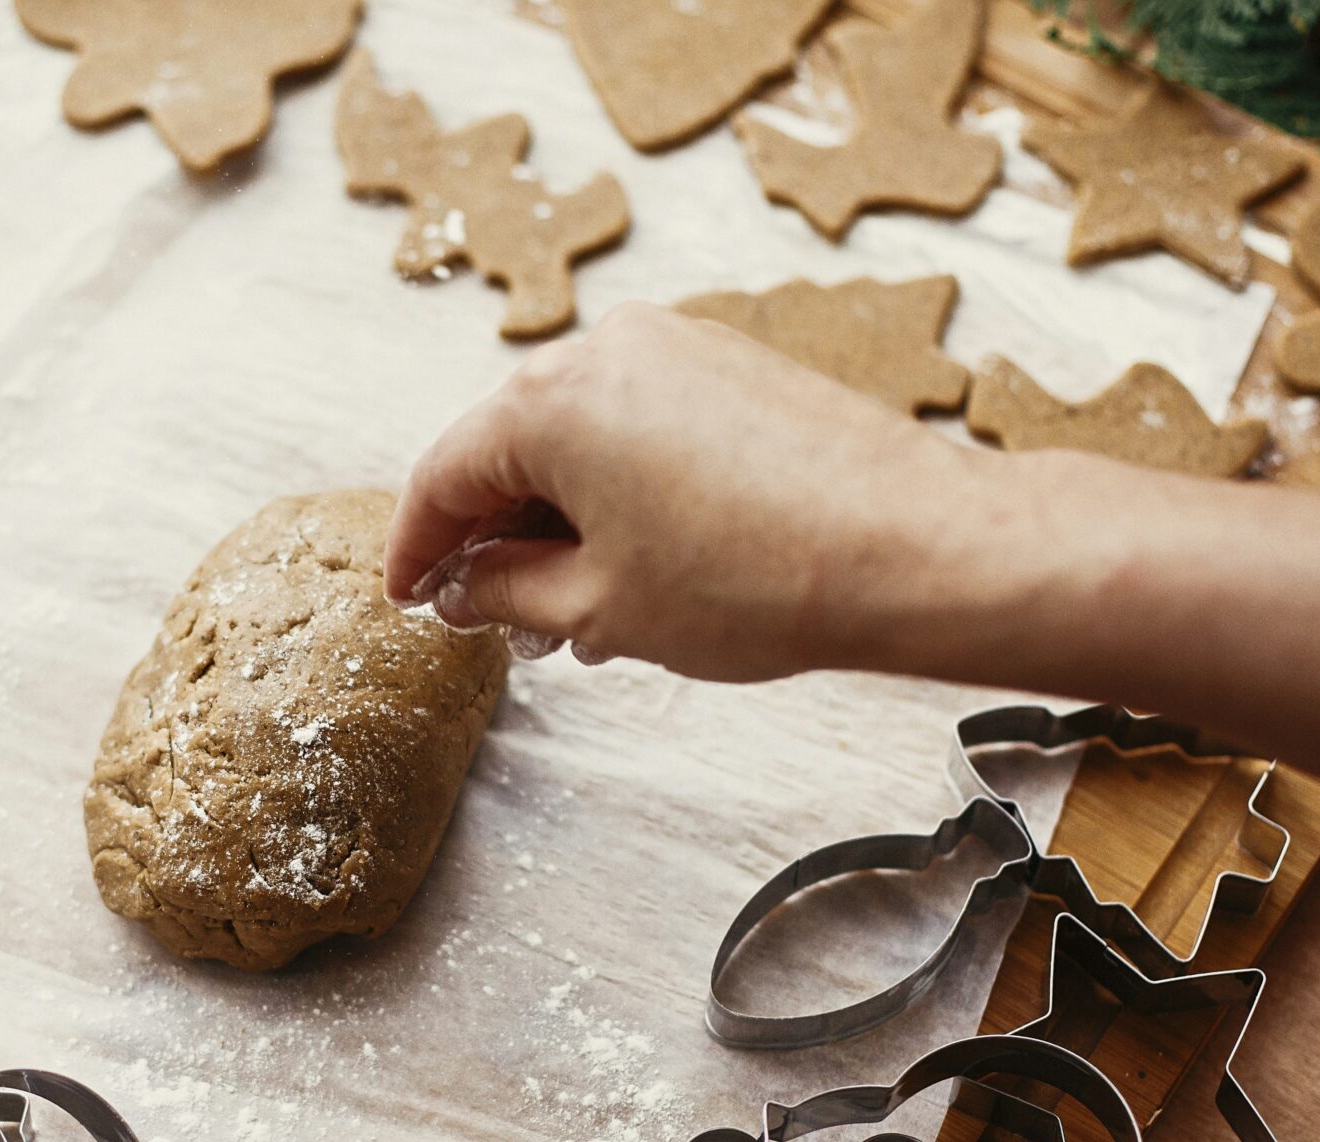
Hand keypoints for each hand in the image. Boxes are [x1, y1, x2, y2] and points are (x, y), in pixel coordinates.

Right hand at [384, 301, 1012, 682]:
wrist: (911, 547)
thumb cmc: (759, 579)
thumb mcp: (601, 608)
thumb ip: (507, 591)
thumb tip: (463, 586)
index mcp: (549, 401)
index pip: (444, 474)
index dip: (416, 547)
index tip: (408, 596)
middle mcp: (605, 349)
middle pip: (507, 445)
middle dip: (492, 534)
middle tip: (491, 615)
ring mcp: (675, 347)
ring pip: (577, 435)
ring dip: (558, 517)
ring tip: (573, 608)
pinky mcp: (730, 364)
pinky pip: (639, 422)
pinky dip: (616, 486)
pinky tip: (634, 560)